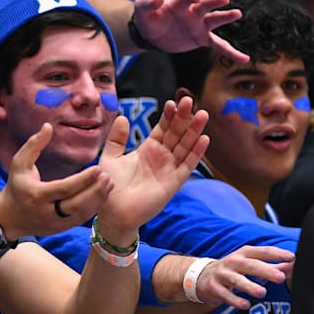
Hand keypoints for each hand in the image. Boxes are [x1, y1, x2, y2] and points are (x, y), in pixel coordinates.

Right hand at [0, 123, 112, 239]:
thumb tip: (48, 126)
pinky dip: (93, 208)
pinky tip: (103, 195)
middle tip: (109, 177)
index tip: (98, 168)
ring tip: (110, 184)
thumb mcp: (19, 163)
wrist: (9, 218)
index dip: (82, 180)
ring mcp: (54, 223)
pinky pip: (80, 220)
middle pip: (75, 204)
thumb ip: (34, 144)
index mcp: (36, 195)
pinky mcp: (60, 229)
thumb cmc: (16, 186)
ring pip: (81, 214)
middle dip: (94, 191)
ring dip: (98, 200)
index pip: (64, 189)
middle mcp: (46, 212)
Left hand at [97, 98, 209, 239]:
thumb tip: (123, 117)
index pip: (162, 129)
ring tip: (202, 114)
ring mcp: (169, 169)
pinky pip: (187, 166)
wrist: (112, 213)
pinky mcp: (173, 183)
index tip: (172, 102)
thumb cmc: (110, 187)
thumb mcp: (110, 158)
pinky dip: (196, 153)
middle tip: (189, 101)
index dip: (168, 116)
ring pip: (185, 147)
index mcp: (148, 150)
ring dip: (194, 131)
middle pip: (176, 134)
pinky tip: (204, 139)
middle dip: (183, 118)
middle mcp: (161, 158)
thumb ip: (116, 139)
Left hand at [132, 0, 246, 61]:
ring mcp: (199, 25)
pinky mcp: (202, 39)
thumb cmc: (148, 18)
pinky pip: (219, 45)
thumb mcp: (142, 9)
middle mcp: (192, 12)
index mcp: (179, 3)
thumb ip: (147, 2)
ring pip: (215, 20)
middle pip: (205, 4)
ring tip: (237, 13)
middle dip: (213, 1)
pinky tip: (244, 58)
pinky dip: (231, 52)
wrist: (151, 33)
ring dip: (226, 17)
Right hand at [193, 245, 294, 309]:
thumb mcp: (250, 264)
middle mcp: (233, 262)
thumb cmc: (232, 269)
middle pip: (251, 265)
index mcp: (245, 253)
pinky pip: (225, 295)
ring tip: (262, 293)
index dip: (277, 254)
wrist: (201, 276)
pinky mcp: (214, 287)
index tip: (291, 257)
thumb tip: (294, 266)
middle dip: (266, 271)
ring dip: (249, 286)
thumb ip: (272, 266)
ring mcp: (222, 274)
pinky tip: (245, 305)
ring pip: (237, 280)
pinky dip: (235, 300)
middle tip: (280, 277)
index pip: (263, 252)